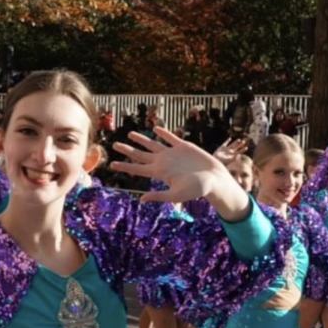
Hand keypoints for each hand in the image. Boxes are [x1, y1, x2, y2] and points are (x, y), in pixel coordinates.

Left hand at [112, 127, 247, 218]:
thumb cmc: (197, 190)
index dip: (124, 166)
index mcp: (159, 173)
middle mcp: (163, 162)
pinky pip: (170, 137)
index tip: (112, 165)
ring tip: (130, 134)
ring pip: (152, 144)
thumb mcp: (177, 195)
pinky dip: (162, 132)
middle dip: (127, 150)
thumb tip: (141, 200)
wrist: (214, 179)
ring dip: (141, 139)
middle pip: (140, 155)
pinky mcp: (183, 146)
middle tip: (114, 145)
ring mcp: (172, 153)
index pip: (137, 169)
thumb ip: (159, 196)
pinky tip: (155, 128)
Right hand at [213, 137, 247, 162]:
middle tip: (244, 141)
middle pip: (236, 148)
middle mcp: (230, 152)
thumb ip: (234, 158)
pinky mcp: (221, 147)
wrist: (215, 161)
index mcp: (233, 156)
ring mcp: (226, 150)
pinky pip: (225, 143)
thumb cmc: (222, 162)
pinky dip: (227, 141)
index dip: (242, 150)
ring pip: (232, 145)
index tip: (246, 147)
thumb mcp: (229, 160)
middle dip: (240, 145)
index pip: (239, 152)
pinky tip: (230, 138)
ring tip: (239, 140)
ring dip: (235, 142)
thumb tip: (239, 155)